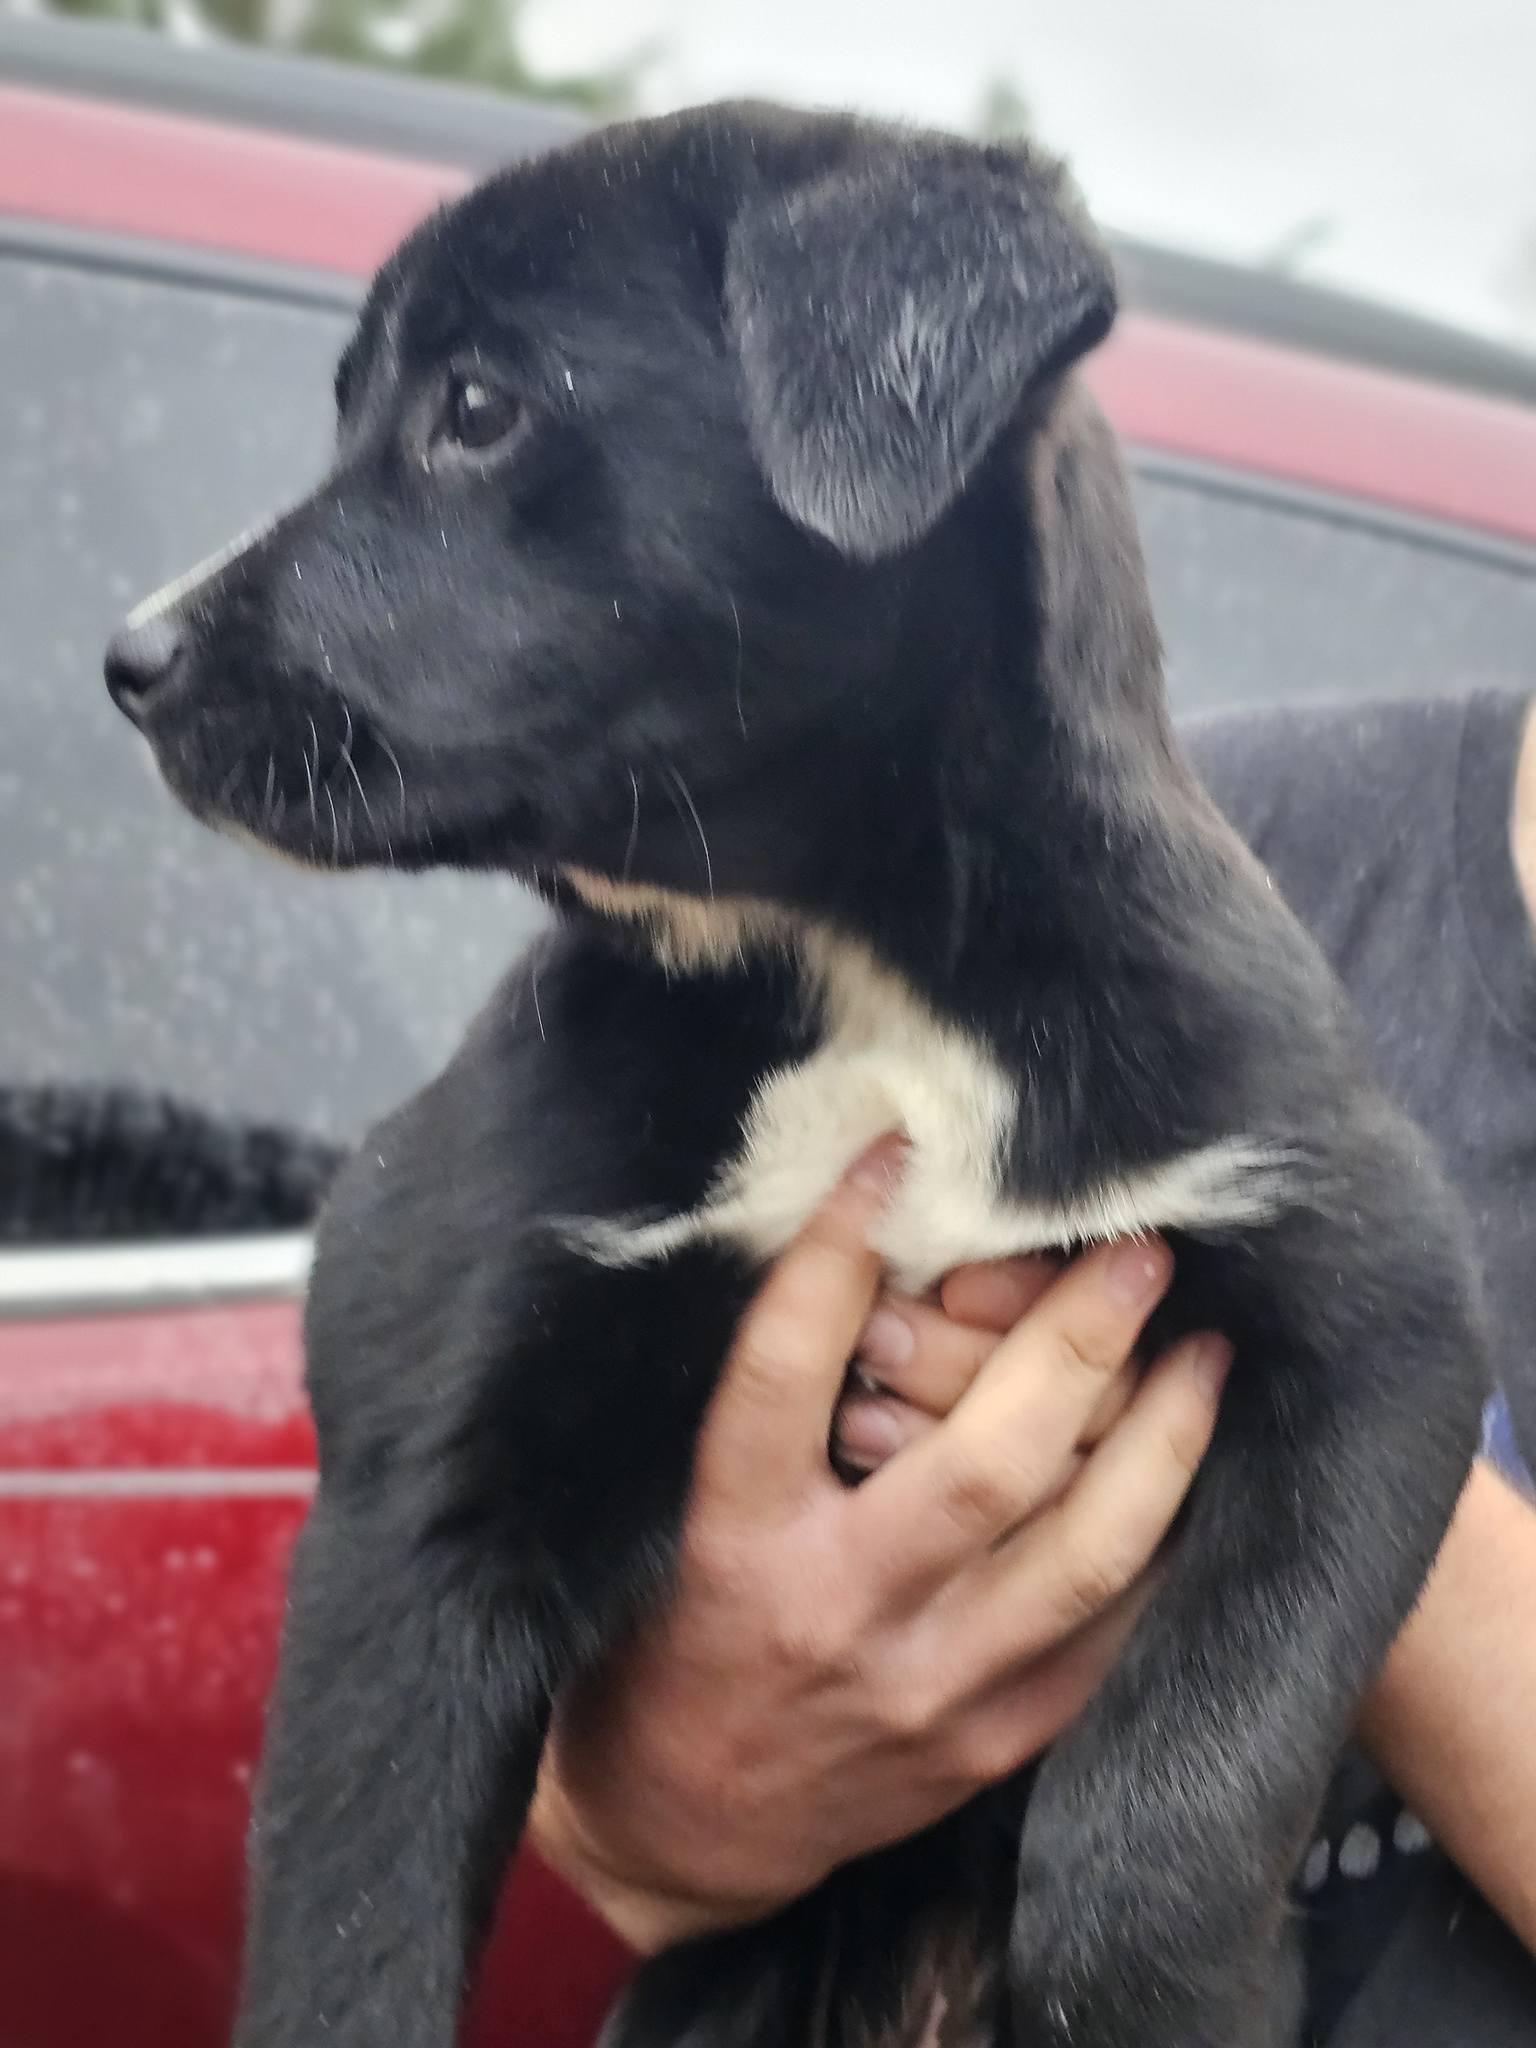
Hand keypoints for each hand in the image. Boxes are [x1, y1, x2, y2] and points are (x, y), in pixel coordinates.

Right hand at [529, 1139, 1229, 1951]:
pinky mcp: (987, 1745)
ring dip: (1161, 1440)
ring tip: (1206, 1353)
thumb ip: (752, 1412)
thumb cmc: (662, 1642)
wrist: (675, 1830)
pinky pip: (1105, 1640)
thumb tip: (857, 1258)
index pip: (787, 1367)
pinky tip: (1192, 1477)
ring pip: (1081, 1553)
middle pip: (988, 1461)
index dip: (840, 1248)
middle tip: (1137, 1249)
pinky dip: (1158, 1546)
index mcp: (735, 1538)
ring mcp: (929, 1688)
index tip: (891, 1153)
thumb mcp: (665, 1513)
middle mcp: (839, 1610)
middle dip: (1078, 1338)